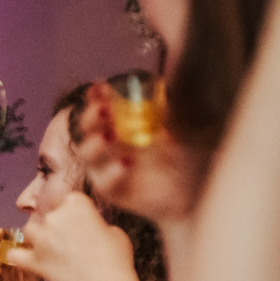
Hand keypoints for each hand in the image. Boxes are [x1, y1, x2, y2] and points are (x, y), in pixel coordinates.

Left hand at [6, 192, 144, 280]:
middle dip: (57, 228)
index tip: (80, 227)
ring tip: (50, 251)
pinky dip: (17, 257)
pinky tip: (25, 260)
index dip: (73, 215)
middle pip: (49, 217)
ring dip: (37, 239)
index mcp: (76, 203)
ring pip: (30, 231)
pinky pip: (14, 254)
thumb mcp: (114, 232)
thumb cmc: (116, 260)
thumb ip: (96, 223)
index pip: (68, 202)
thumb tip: (90, 226)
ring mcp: (42, 238)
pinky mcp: (34, 260)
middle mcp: (56, 216)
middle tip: (68, 244)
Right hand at [75, 83, 204, 222]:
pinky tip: (127, 163)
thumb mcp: (181, 130)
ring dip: (94, 144)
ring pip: (87, 157)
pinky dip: (113, 172)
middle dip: (90, 118)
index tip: (100, 87)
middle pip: (86, 131)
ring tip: (110, 137)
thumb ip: (167, 112)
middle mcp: (110, 148)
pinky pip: (104, 183)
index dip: (96, 98)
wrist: (193, 195)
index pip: (101, 110)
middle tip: (103, 110)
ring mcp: (108, 170)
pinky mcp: (113, 192)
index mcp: (122, 128)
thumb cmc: (187, 161)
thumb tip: (162, 85)